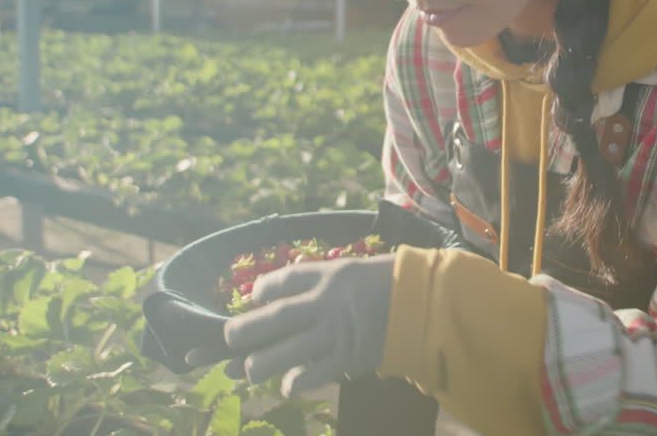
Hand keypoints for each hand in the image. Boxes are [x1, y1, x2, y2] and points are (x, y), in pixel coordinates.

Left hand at [222, 252, 395, 396]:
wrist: (426, 304)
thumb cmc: (389, 284)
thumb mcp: (351, 270)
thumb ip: (319, 281)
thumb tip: (283, 296)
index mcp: (326, 276)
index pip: (279, 281)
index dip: (260, 291)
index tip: (253, 298)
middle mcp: (323, 304)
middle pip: (270, 319)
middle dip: (242, 332)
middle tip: (230, 340)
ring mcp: (333, 333)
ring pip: (282, 353)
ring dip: (259, 365)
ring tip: (250, 371)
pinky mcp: (346, 358)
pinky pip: (310, 375)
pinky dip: (294, 382)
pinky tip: (288, 385)